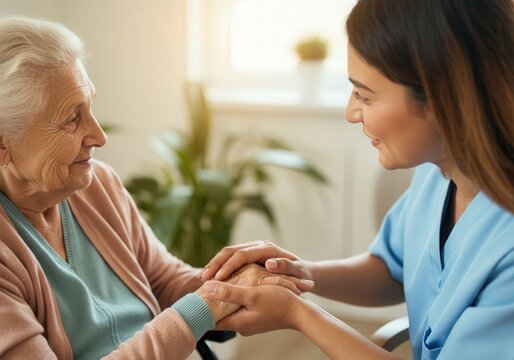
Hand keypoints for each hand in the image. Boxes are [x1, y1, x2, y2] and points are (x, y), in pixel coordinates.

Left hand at [197, 263, 313, 321]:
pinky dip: (234, 300)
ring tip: (214, 285)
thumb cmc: (278, 302)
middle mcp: (241, 325)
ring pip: (229, 311)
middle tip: (201, 288)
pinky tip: (234, 288)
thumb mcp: (252, 294)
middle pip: (218, 315)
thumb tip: (207, 286)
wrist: (301, 312)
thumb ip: (229, 291)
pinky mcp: (256, 318)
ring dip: (222, 300)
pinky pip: (239, 309)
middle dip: (210, 302)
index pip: (210, 320)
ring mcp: (249, 323)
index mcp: (237, 322)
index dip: (200, 309)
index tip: (192, 297)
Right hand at [201, 240, 313, 281]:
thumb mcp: (298, 272)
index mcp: (267, 249)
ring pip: (228, 252)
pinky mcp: (249, 255)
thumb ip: (286, 267)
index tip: (217, 279)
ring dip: (215, 264)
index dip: (228, 266)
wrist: (305, 272)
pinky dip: (220, 266)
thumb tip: (270, 264)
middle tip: (203, 278)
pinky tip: (211, 277)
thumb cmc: (302, 275)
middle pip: (231, 250)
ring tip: (203, 278)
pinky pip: (230, 258)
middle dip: (216, 264)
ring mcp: (252, 248)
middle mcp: (258, 245)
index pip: (242, 255)